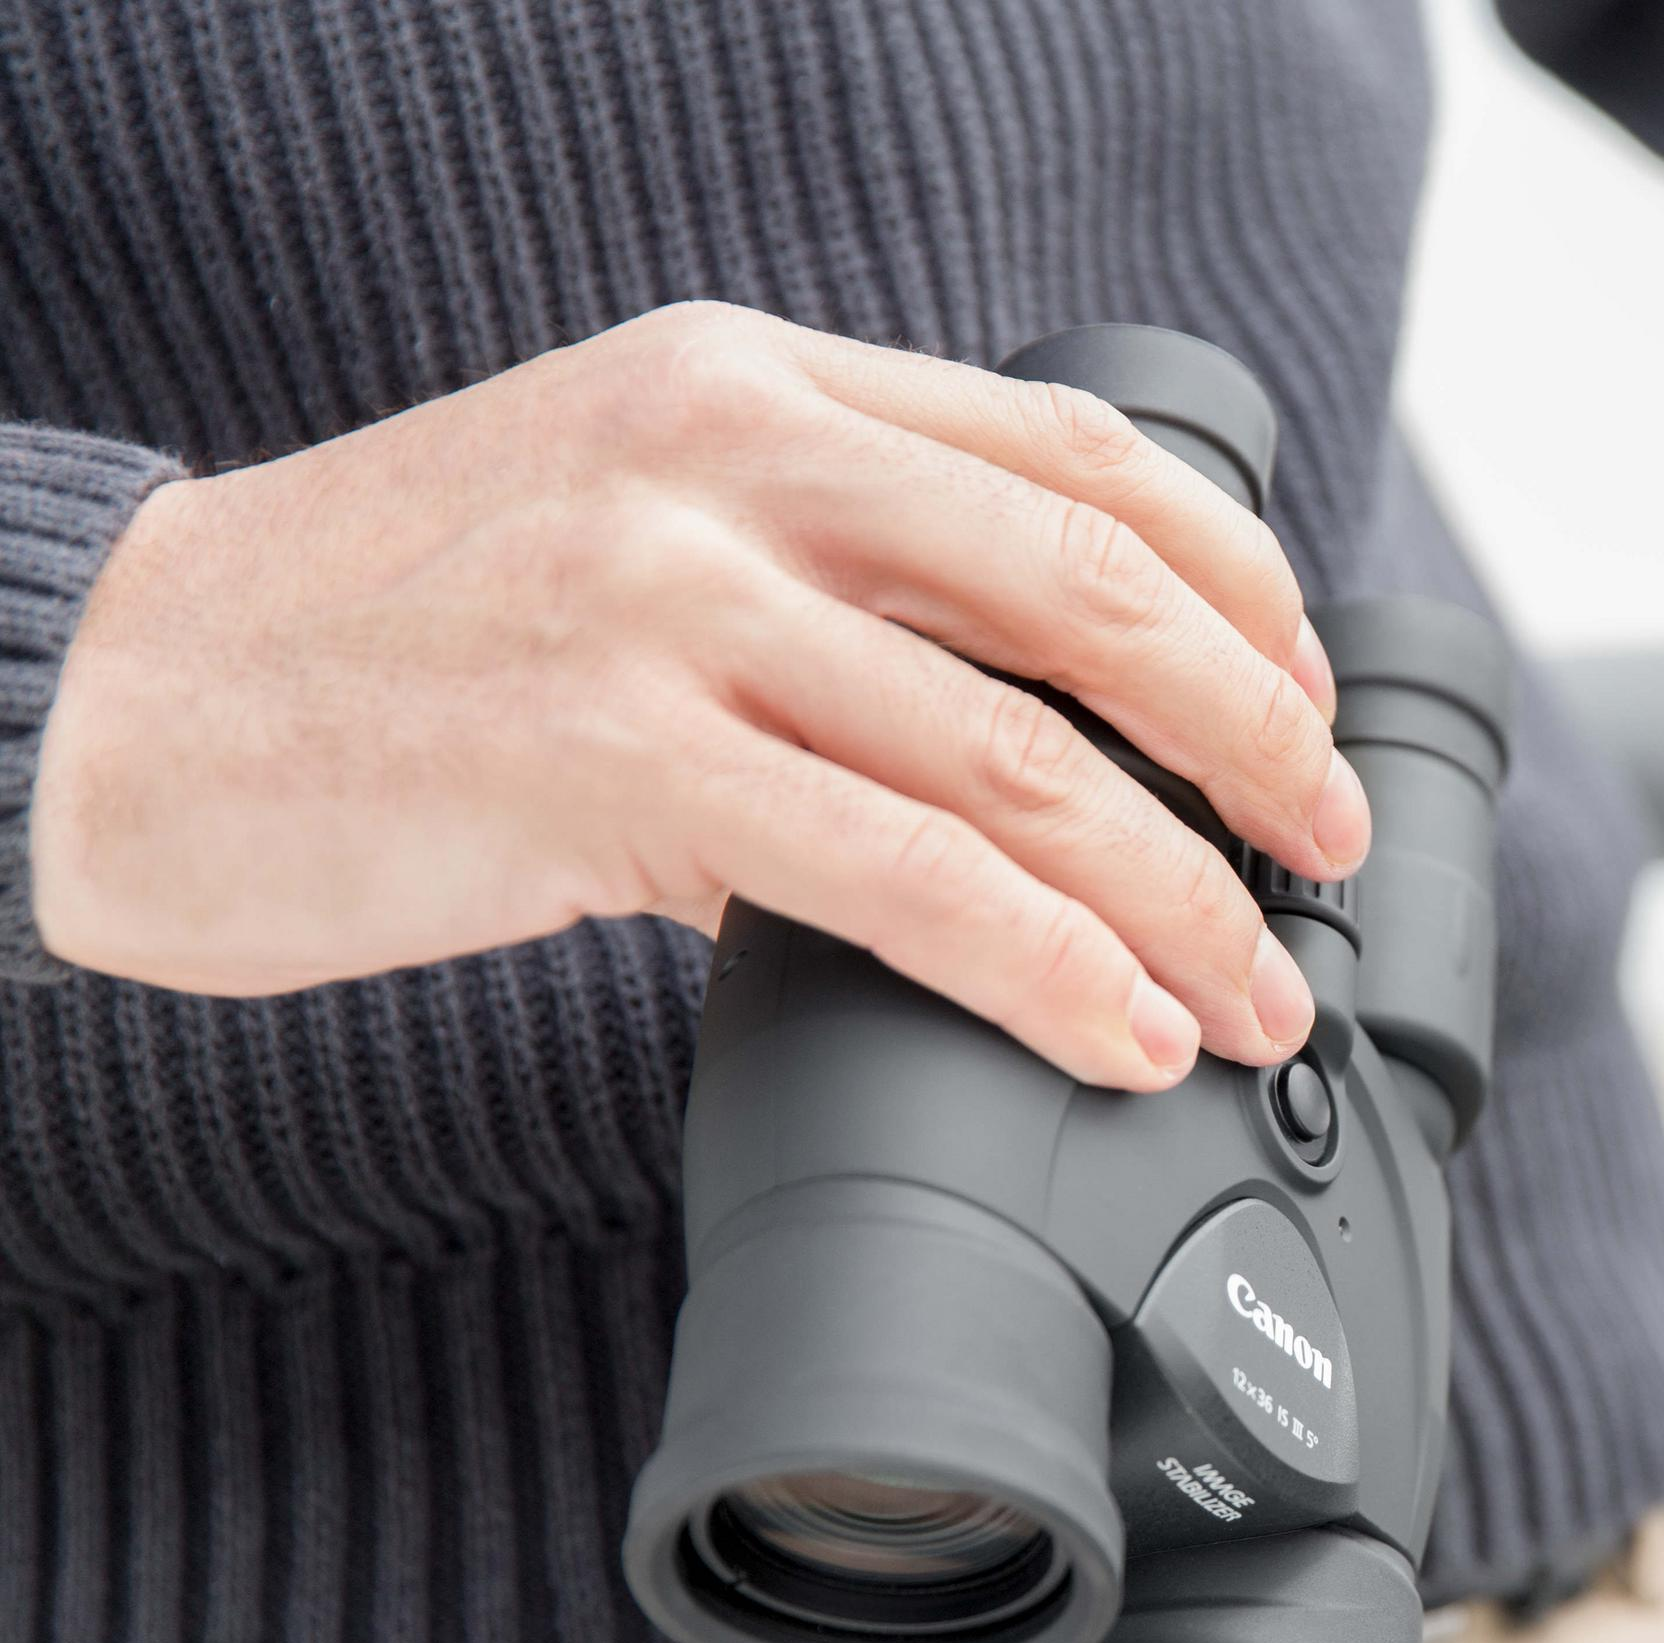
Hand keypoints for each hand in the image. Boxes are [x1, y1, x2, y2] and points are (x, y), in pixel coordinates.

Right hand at [31, 300, 1354, 1089]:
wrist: (126, 693)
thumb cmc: (395, 633)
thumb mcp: (630, 515)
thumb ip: (824, 570)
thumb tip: (1032, 733)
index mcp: (758, 381)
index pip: (1082, 459)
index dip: (1240, 588)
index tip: (1303, 699)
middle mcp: (731, 458)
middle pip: (1094, 590)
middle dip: (1256, 742)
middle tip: (1327, 850)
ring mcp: (669, 600)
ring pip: (1018, 753)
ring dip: (1180, 897)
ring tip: (1252, 995)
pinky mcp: (610, 758)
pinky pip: (899, 876)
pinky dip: (1043, 966)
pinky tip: (1115, 1029)